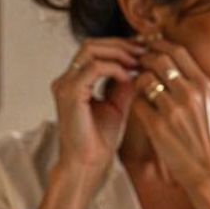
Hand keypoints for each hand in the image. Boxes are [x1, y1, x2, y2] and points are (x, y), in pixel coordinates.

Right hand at [50, 38, 142, 181]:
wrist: (87, 164)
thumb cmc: (99, 142)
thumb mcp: (116, 105)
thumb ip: (123, 84)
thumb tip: (139, 65)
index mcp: (74, 82)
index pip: (95, 50)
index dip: (119, 46)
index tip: (143, 49)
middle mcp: (66, 80)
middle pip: (92, 44)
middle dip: (120, 44)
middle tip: (143, 50)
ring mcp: (65, 85)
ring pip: (91, 50)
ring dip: (118, 52)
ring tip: (137, 62)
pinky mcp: (70, 93)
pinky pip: (94, 67)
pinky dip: (114, 68)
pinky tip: (128, 77)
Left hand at [133, 39, 209, 208]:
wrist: (209, 170)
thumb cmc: (207, 137)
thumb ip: (195, 81)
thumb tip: (174, 59)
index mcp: (204, 84)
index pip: (177, 51)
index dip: (159, 44)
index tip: (149, 46)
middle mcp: (190, 93)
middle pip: (158, 59)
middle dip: (143, 58)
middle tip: (136, 62)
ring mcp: (173, 110)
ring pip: (144, 79)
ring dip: (136, 80)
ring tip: (136, 85)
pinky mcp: (158, 127)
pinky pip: (137, 103)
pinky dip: (135, 101)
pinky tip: (138, 107)